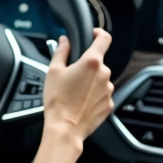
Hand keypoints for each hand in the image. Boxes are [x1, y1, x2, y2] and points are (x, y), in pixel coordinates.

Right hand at [42, 29, 113, 146]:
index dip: (98, 33)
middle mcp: (104, 74)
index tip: (93, 35)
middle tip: (72, 75)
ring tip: (75, 93)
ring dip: (90, 82)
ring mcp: (109, 90)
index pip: (104, 38)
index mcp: (92, 62)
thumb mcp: (53, 71)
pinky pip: (102, 94)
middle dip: (87, 66)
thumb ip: (61, 51)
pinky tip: (80, 102)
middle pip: (98, 63)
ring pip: (100, 79)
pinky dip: (93, 95)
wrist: (65, 129)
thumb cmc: (58, 101)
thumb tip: (64, 41)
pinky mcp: (109, 104)